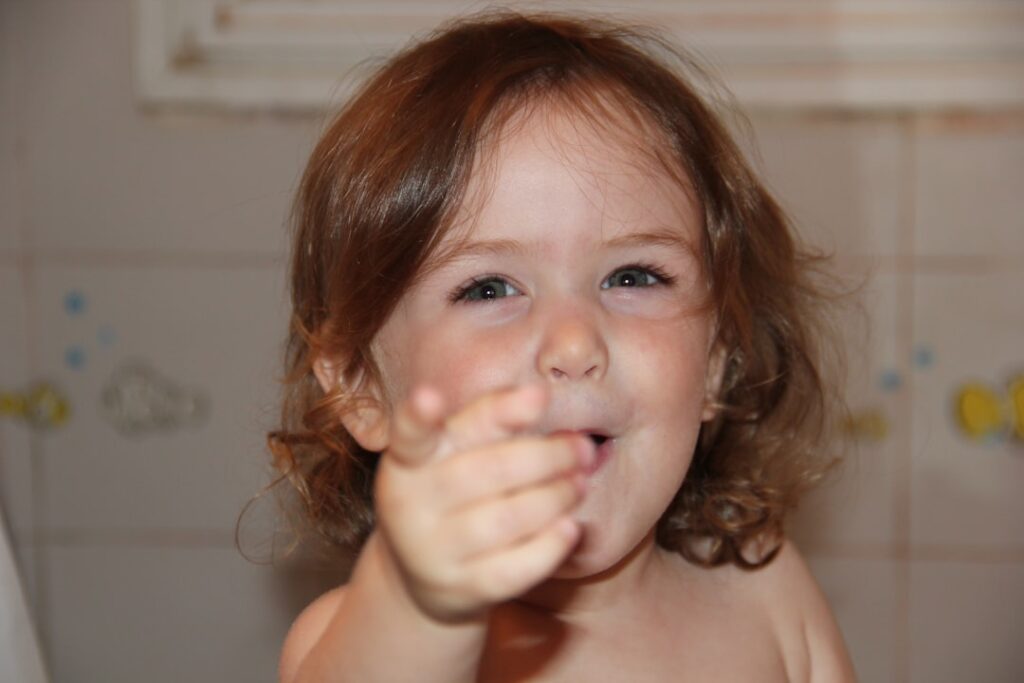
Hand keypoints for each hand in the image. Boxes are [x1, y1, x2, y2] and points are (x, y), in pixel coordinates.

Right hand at [373, 383, 593, 624]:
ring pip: (507, 518)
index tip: (430, 394)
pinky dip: (550, 545)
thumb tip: (539, 396)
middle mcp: (409, 505)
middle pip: (485, 471)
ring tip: (580, 482)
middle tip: (583, 447)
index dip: (417, 416)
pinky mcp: (460, 590)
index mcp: (407, 462)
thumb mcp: (457, 452)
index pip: (412, 435)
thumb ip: (491, 420)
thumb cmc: (455, 494)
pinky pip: (515, 568)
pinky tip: (571, 526)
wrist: (429, 576)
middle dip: (546, 456)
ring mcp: (431, 552)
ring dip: (555, 496)